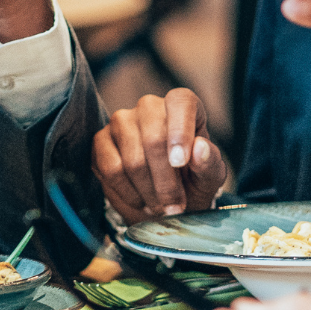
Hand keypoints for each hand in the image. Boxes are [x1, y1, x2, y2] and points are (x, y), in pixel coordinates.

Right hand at [93, 88, 228, 220]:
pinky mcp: (101, 140)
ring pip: (133, 160)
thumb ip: (210, 163)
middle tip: (175, 207)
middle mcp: (150, 106)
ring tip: (160, 206)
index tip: (180, 164)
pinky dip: (128, 193)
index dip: (180, 132)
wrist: (165, 200)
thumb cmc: (192, 181)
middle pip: (154, 140)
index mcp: (182, 105)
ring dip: (148, 192)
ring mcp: (121, 121)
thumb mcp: (209, 177)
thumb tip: (200, 148)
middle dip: (166, 182)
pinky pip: (111, 169)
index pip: (181, 103)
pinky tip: (140, 200)